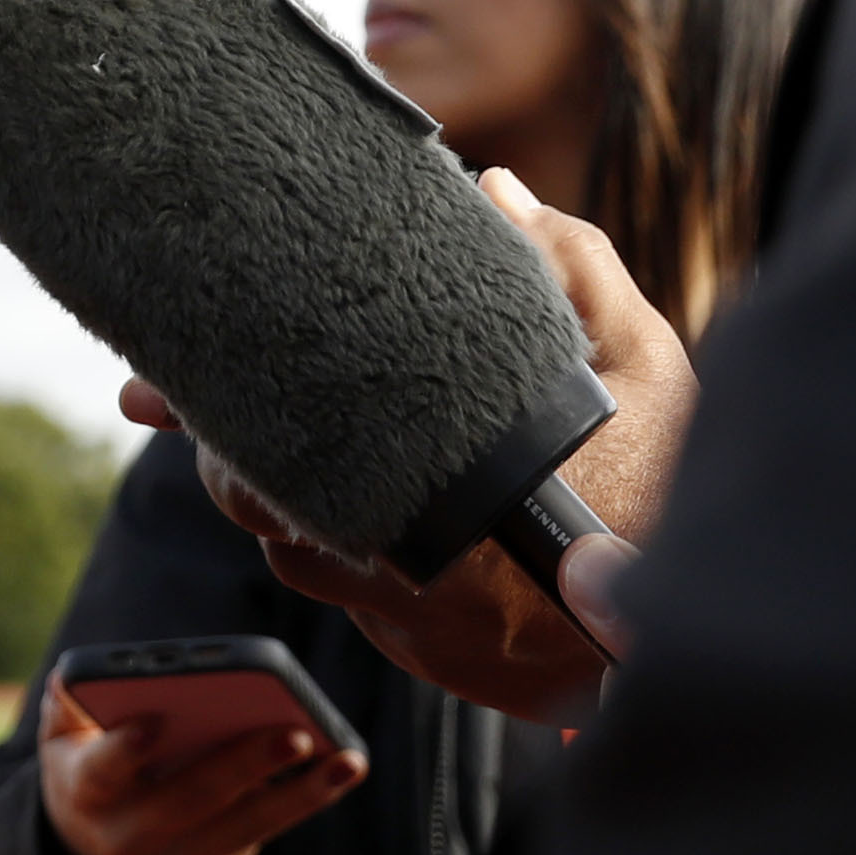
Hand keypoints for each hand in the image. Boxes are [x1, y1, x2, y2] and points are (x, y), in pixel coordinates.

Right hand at [36, 679, 365, 854]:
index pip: (103, 772)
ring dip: (300, 794)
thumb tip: (80, 673)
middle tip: (294, 733)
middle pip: (191, 798)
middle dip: (244, 765)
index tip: (157, 719)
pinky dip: (303, 800)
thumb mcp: (62, 741)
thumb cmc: (89, 771)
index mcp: (85, 792)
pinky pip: (261, 833)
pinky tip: (340, 770)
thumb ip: (72, 701)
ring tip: (346, 759)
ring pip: (243, 826)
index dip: (126, 749)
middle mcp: (129, 836)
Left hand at [114, 169, 691, 724]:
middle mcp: (412, 573)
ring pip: (290, 552)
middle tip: (170, 395)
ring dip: (268, 497)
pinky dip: (325, 548)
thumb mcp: (643, 362)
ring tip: (248, 432)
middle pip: (257, 504)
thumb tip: (495, 192)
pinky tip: (337, 496)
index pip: (275, 448)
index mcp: (446, 486)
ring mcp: (411, 628)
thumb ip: (569, 268)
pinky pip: (339, 596)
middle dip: (221, 445)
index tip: (154, 384)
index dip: (212, 408)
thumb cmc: (671, 486)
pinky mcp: (422, 661)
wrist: (701, 636)